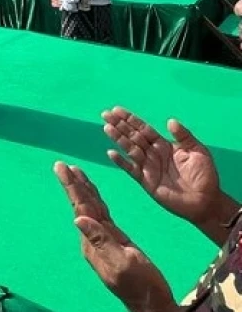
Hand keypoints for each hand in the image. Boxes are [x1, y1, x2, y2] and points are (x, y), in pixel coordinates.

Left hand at [53, 163, 188, 311]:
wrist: (153, 305)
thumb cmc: (141, 285)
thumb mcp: (122, 262)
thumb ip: (101, 241)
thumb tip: (78, 219)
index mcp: (92, 243)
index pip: (80, 209)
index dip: (72, 188)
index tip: (62, 169)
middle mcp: (93, 239)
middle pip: (82, 205)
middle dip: (73, 185)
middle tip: (61, 165)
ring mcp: (104, 239)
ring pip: (91, 208)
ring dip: (83, 190)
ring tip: (75, 172)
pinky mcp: (116, 240)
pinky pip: (102, 216)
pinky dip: (96, 202)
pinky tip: (92, 193)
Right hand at [102, 107, 236, 242]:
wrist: (206, 201)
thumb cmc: (204, 175)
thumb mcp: (198, 151)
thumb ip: (184, 136)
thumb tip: (169, 121)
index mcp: (164, 145)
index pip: (144, 129)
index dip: (131, 119)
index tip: (117, 110)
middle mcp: (153, 154)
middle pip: (133, 136)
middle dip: (119, 125)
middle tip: (105, 114)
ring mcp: (148, 167)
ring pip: (129, 149)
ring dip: (118, 138)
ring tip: (107, 128)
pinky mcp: (146, 181)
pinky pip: (130, 169)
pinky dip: (121, 162)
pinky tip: (111, 153)